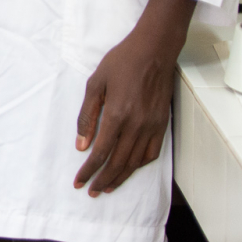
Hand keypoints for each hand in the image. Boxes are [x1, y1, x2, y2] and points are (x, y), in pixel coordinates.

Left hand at [73, 0, 196, 195]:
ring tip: (107, 186)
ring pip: (135, 162)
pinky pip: (151, 153)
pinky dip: (139, 165)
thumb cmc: (121, 62)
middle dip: (102, 180)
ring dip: (120, 177)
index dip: (88, 171)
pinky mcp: (162, 124)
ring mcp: (151, 126)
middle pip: (117, 163)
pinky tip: (129, 168)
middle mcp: (136, 125)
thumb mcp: (96, 83)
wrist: (154, 51)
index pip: (100, 153)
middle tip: (91, 191)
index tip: (79, 182)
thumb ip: (87, 116)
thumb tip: (81, 145)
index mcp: (117, 115)